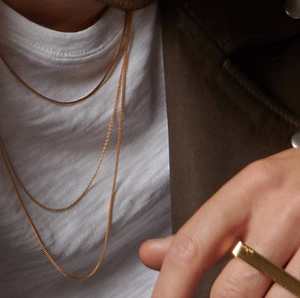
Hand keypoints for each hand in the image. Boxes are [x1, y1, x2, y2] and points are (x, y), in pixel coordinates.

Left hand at [139, 148, 299, 297]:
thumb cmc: (285, 186)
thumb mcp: (240, 194)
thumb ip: (197, 231)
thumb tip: (149, 255)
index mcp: (246, 192)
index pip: (193, 245)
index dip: (170, 288)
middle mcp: (279, 214)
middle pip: (232, 290)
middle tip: (221, 294)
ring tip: (255, 288)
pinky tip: (277, 288)